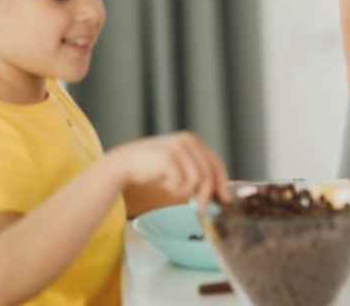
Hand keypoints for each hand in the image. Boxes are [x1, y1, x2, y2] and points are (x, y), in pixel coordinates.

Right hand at [109, 132, 230, 206]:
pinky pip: (180, 183)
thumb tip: (218, 193)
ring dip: (183, 191)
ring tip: (170, 187)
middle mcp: (188, 141)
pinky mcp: (168, 157)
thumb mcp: (179, 165)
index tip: (224, 199)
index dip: (222, 182)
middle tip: (200, 209)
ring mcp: (178, 148)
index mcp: (194, 141)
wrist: (125, 163)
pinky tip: (162, 184)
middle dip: (206, 195)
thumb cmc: (153, 167)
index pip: (216, 163)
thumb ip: (197, 171)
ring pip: (196, 180)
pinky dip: (172, 189)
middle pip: (208, 174)